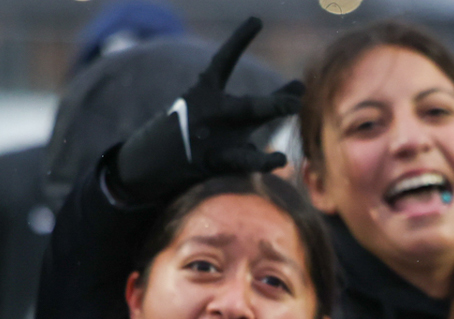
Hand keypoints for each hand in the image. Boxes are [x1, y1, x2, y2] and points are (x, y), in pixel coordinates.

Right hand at [109, 18, 303, 206]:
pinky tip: (280, 158)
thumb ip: (266, 103)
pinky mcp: (214, 160)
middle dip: (275, 100)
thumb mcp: (231, 118)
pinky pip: (243, 159)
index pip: (223, 62)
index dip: (239, 41)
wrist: (152, 163)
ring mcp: (212, 137)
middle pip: (248, 104)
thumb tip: (300, 88)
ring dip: (270, 110)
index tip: (256, 20)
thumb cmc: (202, 136)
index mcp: (205, 94)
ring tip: (294, 105)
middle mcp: (211, 112)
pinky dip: (263, 160)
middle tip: (301, 88)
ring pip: (245, 120)